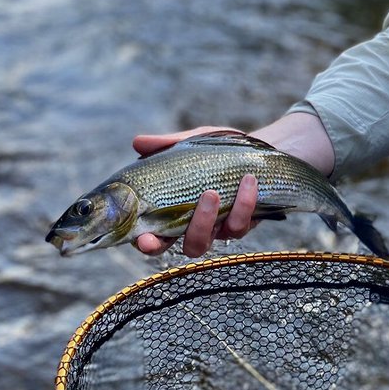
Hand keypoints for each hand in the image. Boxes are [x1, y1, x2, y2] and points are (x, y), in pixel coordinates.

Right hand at [130, 126, 258, 257]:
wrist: (251, 151)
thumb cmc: (214, 151)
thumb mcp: (190, 144)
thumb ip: (165, 145)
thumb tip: (138, 142)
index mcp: (174, 213)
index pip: (156, 238)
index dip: (148, 243)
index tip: (146, 239)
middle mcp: (196, 226)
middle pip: (192, 247)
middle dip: (195, 230)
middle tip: (204, 198)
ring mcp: (220, 228)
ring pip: (214, 239)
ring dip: (213, 217)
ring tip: (214, 191)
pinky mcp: (244, 224)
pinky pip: (240, 225)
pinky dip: (244, 203)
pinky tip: (248, 180)